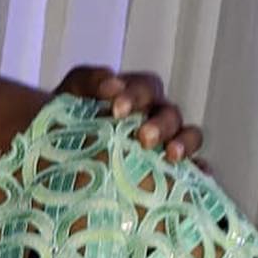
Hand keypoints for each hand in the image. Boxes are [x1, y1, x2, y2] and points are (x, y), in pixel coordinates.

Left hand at [55, 66, 204, 164]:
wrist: (57, 144)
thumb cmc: (66, 114)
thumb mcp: (73, 92)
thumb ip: (89, 80)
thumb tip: (110, 83)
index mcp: (135, 94)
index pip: (146, 87)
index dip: (136, 96)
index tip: (117, 109)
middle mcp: (155, 115)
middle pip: (170, 114)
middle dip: (160, 124)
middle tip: (144, 137)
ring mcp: (167, 142)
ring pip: (189, 136)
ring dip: (184, 144)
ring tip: (172, 155)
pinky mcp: (171, 169)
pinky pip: (195, 170)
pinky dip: (201, 171)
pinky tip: (199, 177)